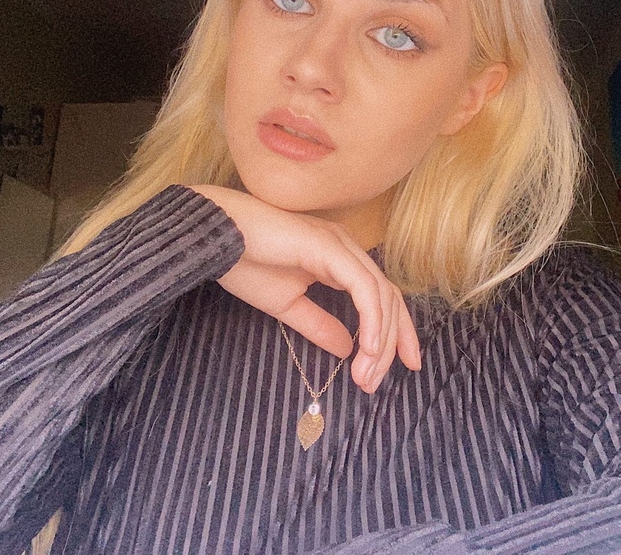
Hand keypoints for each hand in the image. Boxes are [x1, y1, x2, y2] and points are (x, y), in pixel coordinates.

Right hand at [188, 185, 421, 392]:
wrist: (215, 237)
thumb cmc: (245, 263)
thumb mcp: (287, 305)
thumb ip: (319, 324)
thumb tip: (347, 348)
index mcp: (339, 260)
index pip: (382, 296)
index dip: (398, 331)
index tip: (405, 366)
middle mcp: (347, 249)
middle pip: (389, 298)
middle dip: (392, 344)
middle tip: (375, 383)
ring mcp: (341, 245)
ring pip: (381, 295)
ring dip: (380, 340)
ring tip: (366, 375)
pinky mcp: (329, 247)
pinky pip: (363, 287)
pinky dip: (371, 318)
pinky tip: (368, 348)